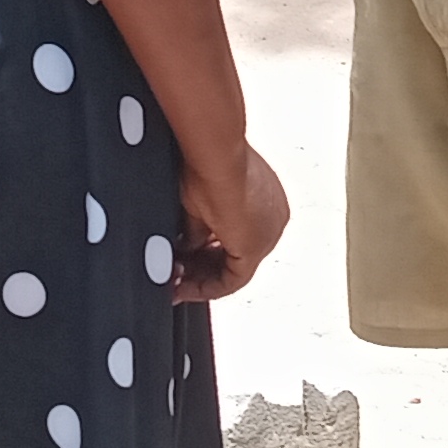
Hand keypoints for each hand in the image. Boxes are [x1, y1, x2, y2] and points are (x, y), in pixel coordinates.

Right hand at [171, 142, 292, 300]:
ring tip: (175, 283)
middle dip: (202, 268)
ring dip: (202, 279)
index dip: (207, 249)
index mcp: (266, 198)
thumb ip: (197, 228)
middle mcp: (272, 218)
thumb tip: (187, 246)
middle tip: (177, 275)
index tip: (185, 256)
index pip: (236, 232)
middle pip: (235, 254)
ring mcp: (267, 234)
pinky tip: (184, 288)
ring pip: (234, 269)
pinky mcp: (255, 248)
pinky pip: (233, 280)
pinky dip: (207, 287)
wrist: (214, 160)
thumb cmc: (209, 163)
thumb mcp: (197, 201)